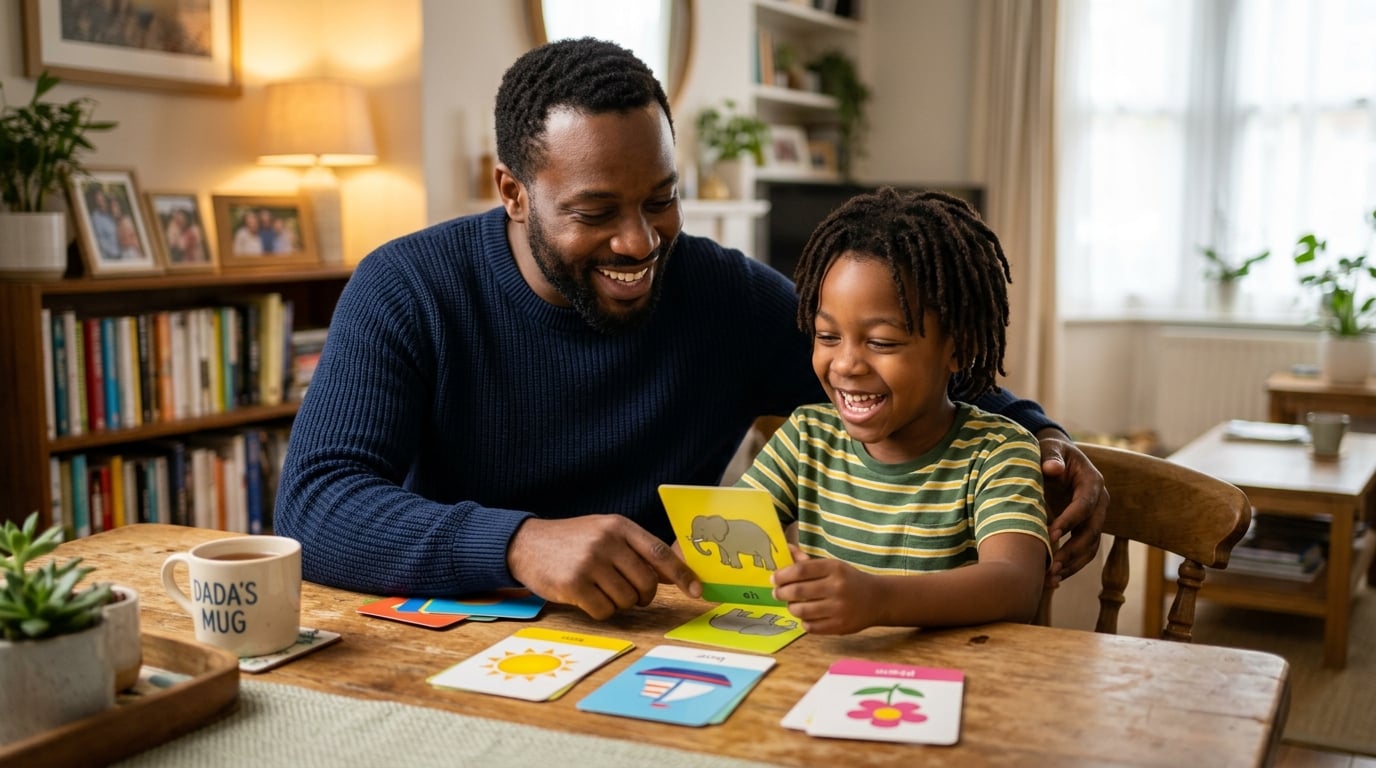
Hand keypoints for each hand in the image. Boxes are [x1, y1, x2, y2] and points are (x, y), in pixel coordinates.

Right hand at [507, 515, 700, 619]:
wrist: (527, 543)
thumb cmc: (573, 541)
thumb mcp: (606, 533)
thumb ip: (637, 550)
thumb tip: (676, 574)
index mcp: (619, 526)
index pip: (659, 552)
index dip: (682, 574)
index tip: (697, 591)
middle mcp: (606, 542)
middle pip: (646, 582)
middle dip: (644, 596)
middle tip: (633, 594)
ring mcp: (589, 563)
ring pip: (626, 600)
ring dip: (620, 603)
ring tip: (603, 590)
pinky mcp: (573, 584)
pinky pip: (604, 610)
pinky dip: (601, 610)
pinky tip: (588, 597)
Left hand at [770, 547, 876, 634]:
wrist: (878, 599)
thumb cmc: (849, 580)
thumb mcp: (832, 566)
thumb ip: (807, 562)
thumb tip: (786, 550)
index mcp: (834, 568)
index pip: (800, 570)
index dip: (782, 575)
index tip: (774, 578)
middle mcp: (837, 587)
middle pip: (797, 591)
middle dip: (781, 592)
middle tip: (777, 593)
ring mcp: (839, 609)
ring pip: (801, 611)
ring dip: (791, 608)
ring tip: (792, 604)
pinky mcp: (840, 626)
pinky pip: (810, 627)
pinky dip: (804, 621)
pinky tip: (807, 616)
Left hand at [1038, 431, 1108, 586]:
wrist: (1056, 460)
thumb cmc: (1051, 453)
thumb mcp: (1049, 449)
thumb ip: (1051, 457)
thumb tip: (1052, 468)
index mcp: (1092, 481)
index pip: (1084, 504)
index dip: (1069, 520)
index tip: (1050, 534)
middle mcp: (1100, 502)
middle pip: (1092, 531)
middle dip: (1072, 550)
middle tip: (1051, 565)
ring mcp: (1096, 518)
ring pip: (1091, 548)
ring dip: (1072, 565)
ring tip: (1051, 578)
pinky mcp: (1087, 530)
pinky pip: (1084, 553)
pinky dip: (1071, 567)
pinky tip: (1053, 580)